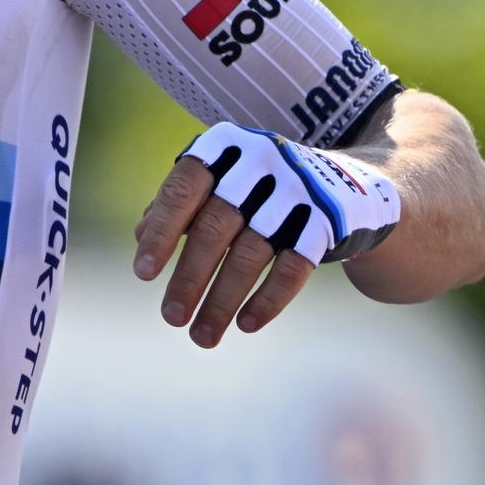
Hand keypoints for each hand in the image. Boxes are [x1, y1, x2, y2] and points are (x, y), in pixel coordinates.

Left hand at [131, 122, 399, 346]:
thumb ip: (179, 205)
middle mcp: (260, 162)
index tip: (142, 275)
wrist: (344, 185)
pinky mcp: (328, 220)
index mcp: (224, 147)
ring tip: (201, 337)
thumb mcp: (217, 183)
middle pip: (215, 227)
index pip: (183, 189)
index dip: (161, 232)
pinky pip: (294, 267)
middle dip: (189, 278)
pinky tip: (245, 324)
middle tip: (171, 318)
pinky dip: (268, 299)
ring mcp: (298, 190)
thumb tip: (140, 237)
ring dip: (223, 300)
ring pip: (251, 253)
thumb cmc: (257, 186)